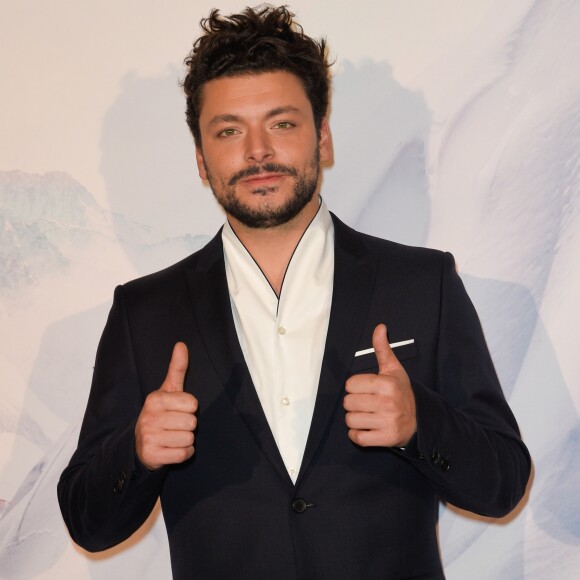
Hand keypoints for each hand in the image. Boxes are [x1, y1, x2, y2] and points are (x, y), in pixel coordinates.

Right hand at [135, 342, 197, 469]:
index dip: (189, 409)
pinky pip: (183, 454)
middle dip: (188, 426)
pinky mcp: (152, 456)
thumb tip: (181, 344)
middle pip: (192, 422)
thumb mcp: (168, 390)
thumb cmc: (160, 414)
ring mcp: (149, 437)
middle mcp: (149, 417)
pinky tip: (171, 449)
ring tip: (172, 437)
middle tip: (174, 426)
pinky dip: (183, 454)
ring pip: (189, 439)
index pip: (192, 404)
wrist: (140, 445)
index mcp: (155, 399)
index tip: (177, 410)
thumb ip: (177, 368)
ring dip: (185, 440)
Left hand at [344, 324, 415, 446]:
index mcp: (386, 384)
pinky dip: (357, 435)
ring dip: (355, 419)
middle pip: (348, 402)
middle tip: (366, 403)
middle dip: (354, 403)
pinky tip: (366, 428)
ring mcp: (386, 422)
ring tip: (366, 415)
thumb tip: (380, 327)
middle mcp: (387, 403)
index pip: (350, 384)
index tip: (366, 389)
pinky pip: (357, 438)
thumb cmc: (402, 392)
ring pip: (350, 420)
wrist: (420, 420)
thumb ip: (382, 348)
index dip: (356, 386)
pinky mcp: (385, 438)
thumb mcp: (394, 369)